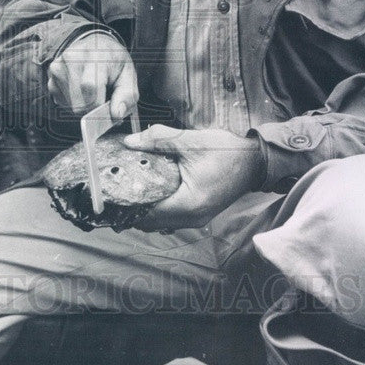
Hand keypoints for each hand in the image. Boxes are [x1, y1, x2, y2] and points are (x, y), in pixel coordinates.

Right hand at [47, 32, 137, 118]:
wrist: (95, 44)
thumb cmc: (112, 60)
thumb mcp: (129, 74)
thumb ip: (127, 95)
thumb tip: (116, 115)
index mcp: (94, 55)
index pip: (90, 87)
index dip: (100, 105)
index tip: (109, 107)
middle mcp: (72, 59)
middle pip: (79, 104)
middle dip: (94, 108)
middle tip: (103, 97)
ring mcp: (58, 68)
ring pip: (71, 106)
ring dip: (84, 105)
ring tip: (93, 90)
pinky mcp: (51, 77)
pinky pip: (62, 102)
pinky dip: (74, 102)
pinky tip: (81, 90)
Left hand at [124, 125, 265, 230]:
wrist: (255, 161)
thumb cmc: (226, 152)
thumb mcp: (190, 141)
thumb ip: (158, 140)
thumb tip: (129, 141)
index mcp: (188, 204)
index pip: (148, 215)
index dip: (127, 207)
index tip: (110, 197)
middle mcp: (192, 218)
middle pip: (151, 223)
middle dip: (132, 210)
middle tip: (114, 193)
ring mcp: (197, 219)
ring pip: (161, 223)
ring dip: (144, 211)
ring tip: (128, 192)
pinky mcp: (199, 213)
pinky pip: (171, 218)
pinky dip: (158, 209)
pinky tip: (150, 192)